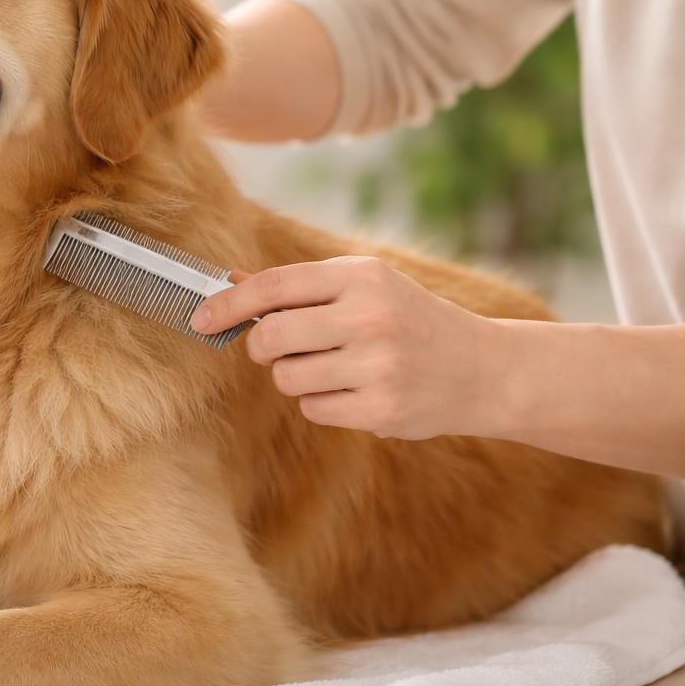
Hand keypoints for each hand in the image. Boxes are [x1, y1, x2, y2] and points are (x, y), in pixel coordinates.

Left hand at [191, 256, 497, 439]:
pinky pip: (312, 409)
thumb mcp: (365, 287)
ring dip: (295, 376)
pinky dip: (321, 402)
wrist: (483, 369)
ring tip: (334, 367)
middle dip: (262, 347)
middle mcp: (371, 316)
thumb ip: (299, 288)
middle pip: (270, 336)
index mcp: (363, 276)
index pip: (275, 285)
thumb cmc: (410, 320)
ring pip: (287, 377)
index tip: (200, 318)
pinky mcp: (381, 409)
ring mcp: (378, 365)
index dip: (229, 303)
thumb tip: (230, 282)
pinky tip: (355, 391)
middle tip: (278, 348)